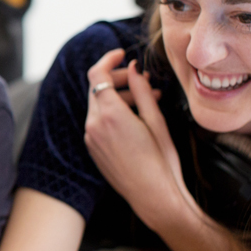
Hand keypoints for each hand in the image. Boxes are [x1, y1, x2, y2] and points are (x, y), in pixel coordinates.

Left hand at [84, 49, 191, 229]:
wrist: (152, 197)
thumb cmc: (161, 161)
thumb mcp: (156, 120)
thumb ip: (141, 90)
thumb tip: (132, 67)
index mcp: (109, 115)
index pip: (97, 74)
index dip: (108, 59)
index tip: (121, 53)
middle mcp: (93, 124)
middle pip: (97, 88)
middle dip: (118, 79)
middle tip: (143, 80)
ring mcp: (90, 138)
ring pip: (97, 105)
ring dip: (118, 96)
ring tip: (147, 99)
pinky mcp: (92, 149)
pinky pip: (97, 122)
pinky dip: (112, 113)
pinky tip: (135, 118)